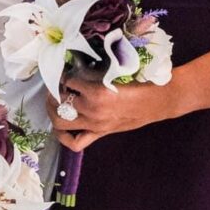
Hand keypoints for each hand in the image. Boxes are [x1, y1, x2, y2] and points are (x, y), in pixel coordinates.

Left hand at [45, 73, 178, 152]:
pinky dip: (64, 137)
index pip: (68, 82)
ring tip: (54, 103)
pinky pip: (75, 142)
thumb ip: (94, 71)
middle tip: (54, 86)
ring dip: (53, 111)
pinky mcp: (100, 133)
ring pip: (61, 122)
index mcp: (97, 92)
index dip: (63, 74)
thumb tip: (76, 66)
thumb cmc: (139, 81)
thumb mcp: (115, 71)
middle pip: (59, 103)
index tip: (63, 69)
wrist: (157, 101)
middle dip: (52, 93)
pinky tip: (63, 128)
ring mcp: (95, 124)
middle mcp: (92, 110)